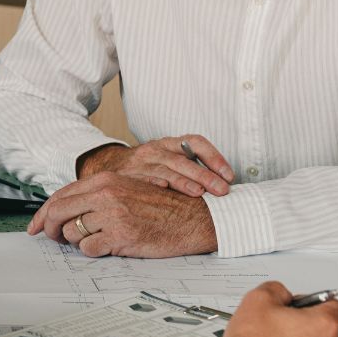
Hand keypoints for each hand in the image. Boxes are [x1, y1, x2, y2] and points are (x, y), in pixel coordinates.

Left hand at [27, 173, 217, 257]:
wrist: (193, 218)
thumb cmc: (162, 206)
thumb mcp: (128, 190)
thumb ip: (98, 196)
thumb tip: (67, 211)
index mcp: (106, 181)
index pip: (62, 195)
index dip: (43, 213)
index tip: (34, 226)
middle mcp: (106, 194)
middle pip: (59, 212)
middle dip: (50, 229)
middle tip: (53, 239)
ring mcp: (112, 215)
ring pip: (73, 233)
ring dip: (78, 241)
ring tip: (97, 240)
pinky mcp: (121, 236)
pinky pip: (90, 249)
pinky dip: (94, 252)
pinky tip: (109, 247)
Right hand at [77, 135, 234, 196]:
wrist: (109, 165)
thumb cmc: (147, 166)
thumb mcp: (167, 158)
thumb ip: (190, 167)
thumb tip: (223, 185)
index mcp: (169, 143)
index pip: (195, 143)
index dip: (214, 157)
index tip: (228, 175)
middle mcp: (156, 150)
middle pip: (183, 160)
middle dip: (205, 175)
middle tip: (222, 190)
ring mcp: (140, 163)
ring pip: (165, 170)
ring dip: (183, 182)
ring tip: (199, 193)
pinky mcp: (127, 176)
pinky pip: (143, 180)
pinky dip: (154, 185)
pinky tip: (165, 191)